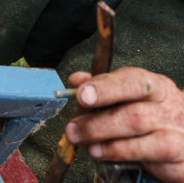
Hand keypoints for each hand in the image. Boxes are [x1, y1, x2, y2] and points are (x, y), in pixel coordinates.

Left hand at [66, 68, 183, 181]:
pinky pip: (161, 166)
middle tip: (73, 131)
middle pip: (136, 116)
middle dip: (98, 125)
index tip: (82, 96)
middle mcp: (171, 111)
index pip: (133, 82)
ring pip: (150, 143)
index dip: (106, 88)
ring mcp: (181, 138)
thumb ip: (102, 87)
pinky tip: (114, 160)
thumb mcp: (130, 94)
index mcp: (157, 87)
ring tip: (91, 149)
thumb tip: (77, 80)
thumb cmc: (152, 112)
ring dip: (114, 147)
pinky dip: (134, 164)